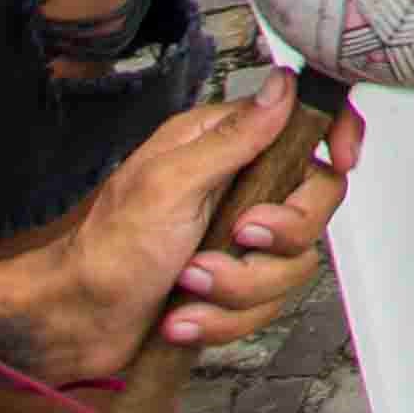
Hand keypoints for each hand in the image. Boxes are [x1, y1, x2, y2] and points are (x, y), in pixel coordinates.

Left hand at [2, 71, 353, 377]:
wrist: (73, 325)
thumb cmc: (105, 251)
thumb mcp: (168, 183)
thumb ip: (233, 137)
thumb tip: (283, 87)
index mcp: (222, 148)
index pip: (304, 125)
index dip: (335, 136)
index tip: (340, 159)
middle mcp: (238, 190)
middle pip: (314, 204)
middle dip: (279, 235)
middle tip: (239, 236)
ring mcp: (238, 242)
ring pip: (292, 265)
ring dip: (237, 286)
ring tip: (188, 286)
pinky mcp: (233, 287)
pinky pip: (265, 308)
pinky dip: (220, 320)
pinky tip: (182, 317)